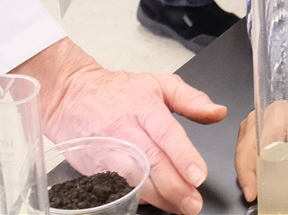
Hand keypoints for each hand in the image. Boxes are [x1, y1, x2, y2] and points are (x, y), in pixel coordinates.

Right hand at [13, 39, 227, 213]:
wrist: (70, 97)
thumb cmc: (117, 92)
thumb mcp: (158, 84)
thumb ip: (191, 99)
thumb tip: (218, 113)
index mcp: (143, 106)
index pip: (165, 133)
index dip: (183, 156)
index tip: (198, 175)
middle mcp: (124, 129)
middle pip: (151, 162)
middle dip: (176, 187)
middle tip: (193, 202)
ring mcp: (107, 150)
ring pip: (134, 180)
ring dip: (159, 197)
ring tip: (179, 207)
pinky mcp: (95, 167)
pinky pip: (118, 187)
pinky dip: (138, 197)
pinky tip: (155, 202)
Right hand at [236, 101, 287, 201]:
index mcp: (273, 122)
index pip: (252, 151)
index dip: (248, 175)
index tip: (253, 193)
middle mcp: (258, 120)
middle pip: (243, 154)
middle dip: (248, 177)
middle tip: (256, 195)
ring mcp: (254, 122)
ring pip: (243, 151)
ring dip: (250, 170)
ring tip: (261, 186)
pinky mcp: (254, 126)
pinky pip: (247, 147)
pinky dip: (253, 162)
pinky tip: (264, 173)